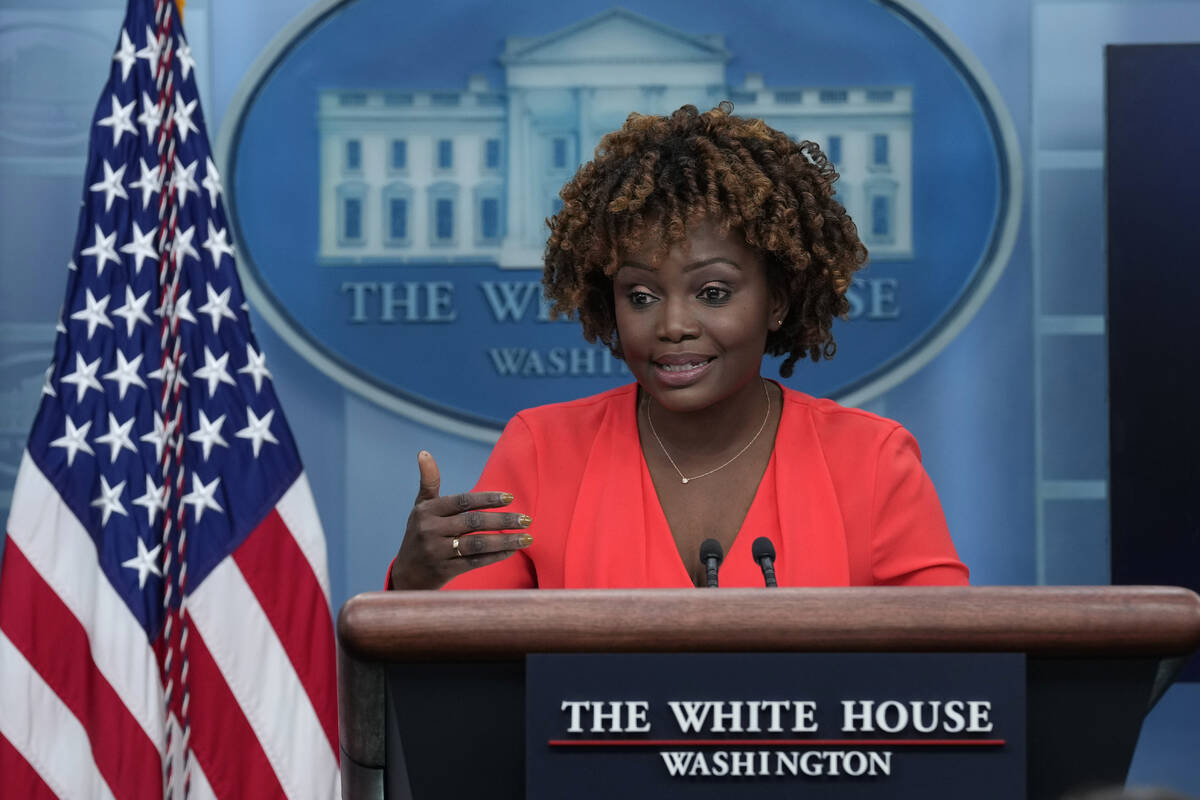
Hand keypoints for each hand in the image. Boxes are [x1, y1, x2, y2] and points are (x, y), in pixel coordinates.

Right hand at [389, 451, 532, 589]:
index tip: (510, 497)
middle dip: (503, 520)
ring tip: (526, 537)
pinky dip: (495, 556)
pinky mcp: (445, 570)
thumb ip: (429, 481)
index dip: (486, 499)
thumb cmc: (419, 533)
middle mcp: (430, 530)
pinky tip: (512, 550)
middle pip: (473, 522)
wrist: (406, 574)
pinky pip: (475, 562)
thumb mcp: (420, 507)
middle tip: (526, 519)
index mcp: (427, 511)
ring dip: (505, 540)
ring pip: (477, 544)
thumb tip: (424, 452)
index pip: (462, 501)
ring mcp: (437, 552)